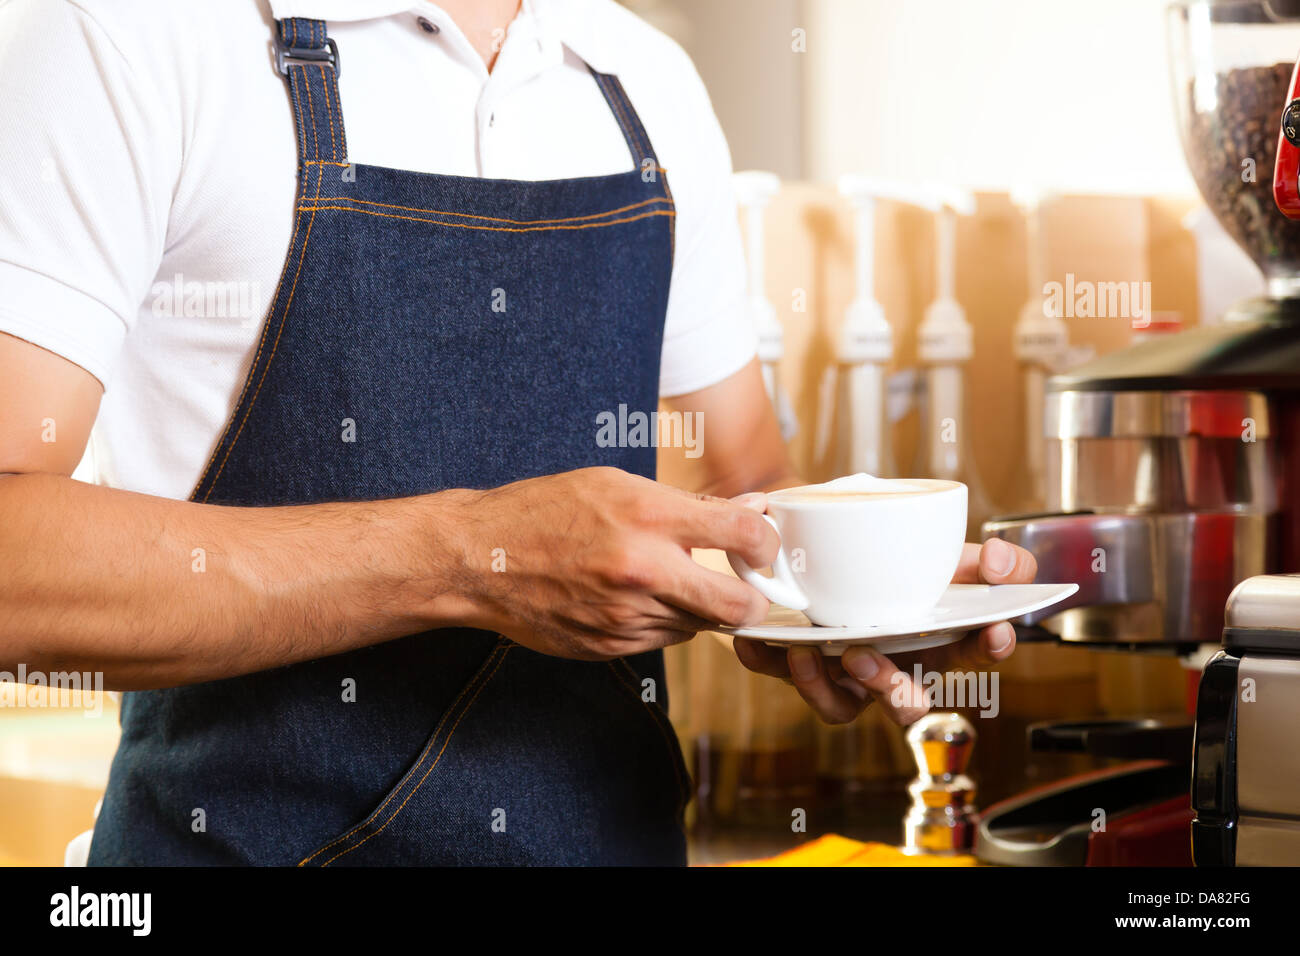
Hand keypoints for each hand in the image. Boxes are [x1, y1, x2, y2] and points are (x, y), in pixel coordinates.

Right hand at [453, 467, 776, 659]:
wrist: (480, 559)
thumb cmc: (545, 511)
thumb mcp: (616, 485)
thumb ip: (689, 505)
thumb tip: (752, 511)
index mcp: (648, 516)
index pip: (744, 535)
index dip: (767, 542)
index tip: (763, 545)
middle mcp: (643, 570)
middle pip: (738, 605)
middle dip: (753, 599)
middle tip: (747, 587)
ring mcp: (626, 615)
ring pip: (699, 625)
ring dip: (697, 607)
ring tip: (665, 580)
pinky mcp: (611, 646)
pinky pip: (662, 640)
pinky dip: (661, 621)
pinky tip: (633, 598)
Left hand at [732, 537, 1037, 725]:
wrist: (826, 544)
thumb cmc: (896, 561)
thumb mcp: (947, 553)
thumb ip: (988, 559)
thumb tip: (1001, 560)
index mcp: (936, 641)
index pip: (974, 653)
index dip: (988, 647)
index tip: (994, 630)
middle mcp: (893, 665)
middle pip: (904, 703)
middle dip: (889, 690)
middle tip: (866, 655)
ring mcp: (846, 671)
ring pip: (841, 707)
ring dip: (822, 688)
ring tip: (807, 652)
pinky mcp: (800, 662)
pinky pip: (781, 675)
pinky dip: (766, 660)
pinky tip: (753, 641)